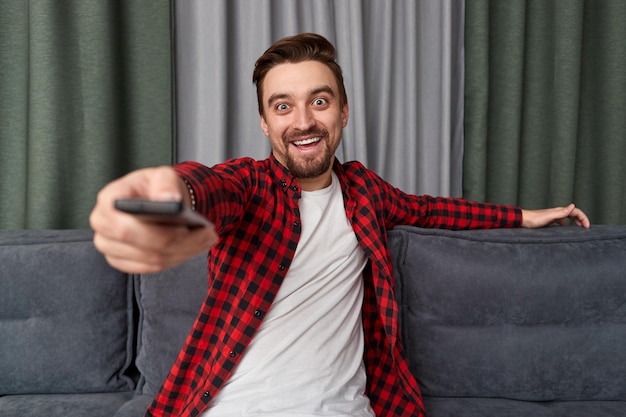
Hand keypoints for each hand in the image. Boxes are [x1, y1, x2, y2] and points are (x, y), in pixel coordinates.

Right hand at [89, 166, 217, 272]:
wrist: (157, 201)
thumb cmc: (157, 187)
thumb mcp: (164, 175)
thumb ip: (166, 183)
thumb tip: (169, 200)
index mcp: (109, 199)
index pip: (124, 226)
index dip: (156, 232)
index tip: (184, 227)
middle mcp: (102, 224)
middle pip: (142, 246)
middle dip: (178, 243)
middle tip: (206, 235)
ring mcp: (109, 246)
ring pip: (151, 259)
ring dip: (183, 251)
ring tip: (206, 239)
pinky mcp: (121, 260)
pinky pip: (151, 268)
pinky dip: (175, 259)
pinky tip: (193, 247)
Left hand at [521, 203, 589, 228]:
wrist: (523, 220)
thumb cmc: (535, 219)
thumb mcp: (550, 216)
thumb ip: (562, 212)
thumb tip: (573, 205)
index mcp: (559, 210)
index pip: (576, 211)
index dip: (583, 218)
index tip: (587, 227)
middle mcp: (557, 212)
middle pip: (573, 213)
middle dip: (581, 219)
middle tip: (586, 228)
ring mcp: (553, 216)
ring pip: (568, 217)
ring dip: (575, 222)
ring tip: (579, 228)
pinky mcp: (549, 220)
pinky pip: (561, 221)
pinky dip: (566, 224)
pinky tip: (565, 229)